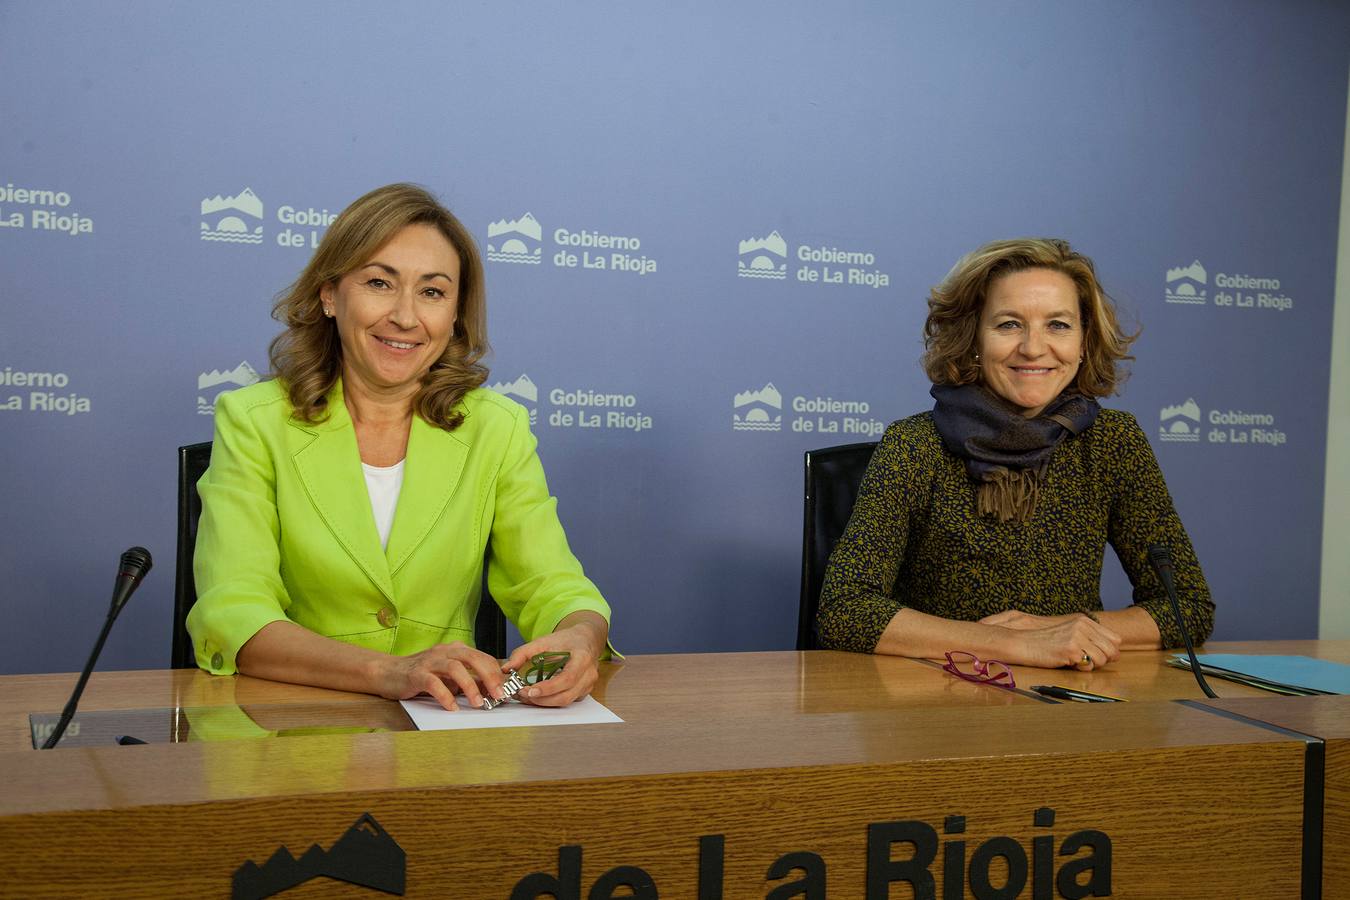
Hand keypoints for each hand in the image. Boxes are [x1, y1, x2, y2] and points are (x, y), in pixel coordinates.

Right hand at [376, 642, 508, 710]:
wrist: (388, 672)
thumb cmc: (421, 675)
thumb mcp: (448, 676)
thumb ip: (467, 680)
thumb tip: (491, 691)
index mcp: (455, 650)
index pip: (482, 657)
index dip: (497, 672)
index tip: (507, 688)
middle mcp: (444, 651)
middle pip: (473, 658)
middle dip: (489, 677)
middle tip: (499, 695)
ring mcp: (430, 661)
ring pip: (455, 668)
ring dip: (470, 686)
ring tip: (477, 704)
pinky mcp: (416, 674)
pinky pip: (434, 683)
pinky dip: (445, 696)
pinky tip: (452, 707)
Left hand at [501, 621, 603, 707]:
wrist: (585, 640)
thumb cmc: (567, 640)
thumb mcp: (543, 641)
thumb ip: (523, 653)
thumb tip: (506, 668)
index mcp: (582, 658)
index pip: (567, 678)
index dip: (549, 688)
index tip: (530, 691)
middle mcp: (588, 674)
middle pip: (566, 695)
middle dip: (542, 699)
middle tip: (523, 695)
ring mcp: (588, 685)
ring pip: (566, 702)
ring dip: (545, 702)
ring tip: (527, 696)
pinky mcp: (583, 692)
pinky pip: (567, 701)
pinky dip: (551, 701)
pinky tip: (538, 696)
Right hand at [980, 611, 1122, 669]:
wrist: (1023, 643)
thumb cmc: (1045, 642)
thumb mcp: (1069, 633)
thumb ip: (1090, 638)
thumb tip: (1114, 652)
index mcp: (1084, 621)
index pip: (1115, 639)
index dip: (1110, 651)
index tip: (1097, 656)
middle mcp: (1083, 627)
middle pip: (1113, 650)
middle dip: (1104, 660)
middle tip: (1087, 662)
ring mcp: (1078, 637)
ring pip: (1103, 660)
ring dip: (1092, 666)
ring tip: (1075, 662)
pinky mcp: (1071, 650)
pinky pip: (1089, 666)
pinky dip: (1081, 669)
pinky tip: (1068, 663)